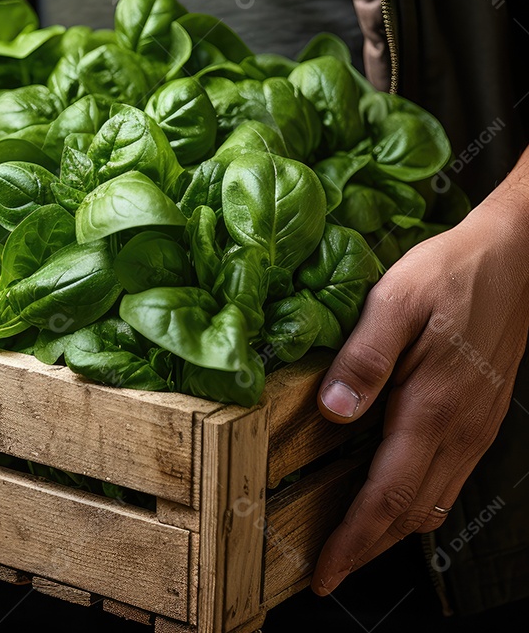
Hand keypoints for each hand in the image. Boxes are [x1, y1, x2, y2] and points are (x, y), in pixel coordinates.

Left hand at [311, 193, 528, 594]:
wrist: (514, 261)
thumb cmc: (449, 275)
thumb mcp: (395, 301)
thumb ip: (363, 359)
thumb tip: (333, 413)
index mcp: (431, 410)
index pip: (388, 496)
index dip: (354, 540)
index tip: (324, 573)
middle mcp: (458, 432)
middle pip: (411, 514)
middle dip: (367, 548)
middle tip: (327, 570)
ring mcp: (474, 429)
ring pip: (432, 503)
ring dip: (391, 530)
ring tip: (351, 541)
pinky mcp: (479, 420)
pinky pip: (447, 480)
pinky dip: (414, 503)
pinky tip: (390, 495)